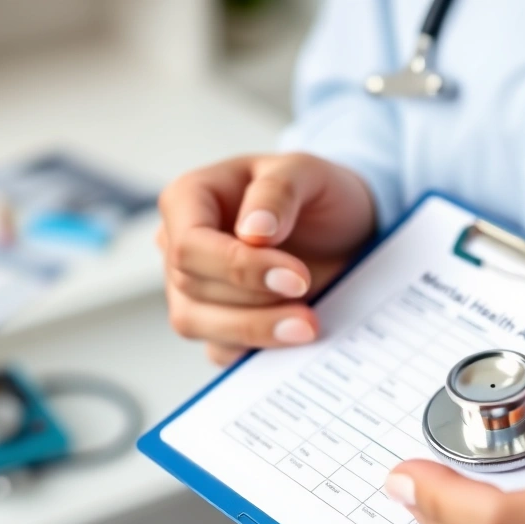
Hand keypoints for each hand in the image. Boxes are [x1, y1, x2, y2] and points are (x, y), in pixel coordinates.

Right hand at [156, 153, 375, 365]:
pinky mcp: (216, 325)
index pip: (189, 244)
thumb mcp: (308, 172)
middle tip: (310, 306)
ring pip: (197, 324)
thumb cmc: (316, 194)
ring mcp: (193, 290)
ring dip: (256, 330)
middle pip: (191, 286)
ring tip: (308, 327)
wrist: (343, 231)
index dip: (238, 267)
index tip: (296, 277)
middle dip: (255, 301)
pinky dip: (258, 349)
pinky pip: (220, 350)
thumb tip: (253, 232)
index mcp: (190, 199)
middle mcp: (180, 246)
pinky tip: (294, 338)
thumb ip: (279, 191)